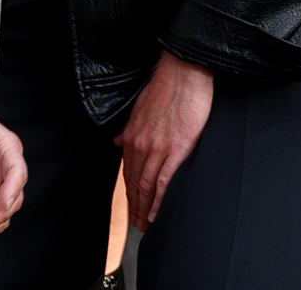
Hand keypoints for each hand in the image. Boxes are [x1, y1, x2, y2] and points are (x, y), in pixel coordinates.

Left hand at [114, 49, 213, 230]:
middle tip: (136, 223)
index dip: (128, 190)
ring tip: (146, 224)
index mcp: (132, 135)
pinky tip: (157, 212)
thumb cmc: (164, 89)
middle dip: (134, 205)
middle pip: (134, 182)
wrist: (182, 76)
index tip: (130, 205)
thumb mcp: (139, 108)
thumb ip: (129, 128)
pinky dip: (159, 200)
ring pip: (146, 185)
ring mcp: (157, 148)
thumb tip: (118, 141)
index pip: (128, 170)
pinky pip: (163, 181)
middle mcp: (140, 144)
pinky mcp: (176, 150)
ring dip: (144, 208)